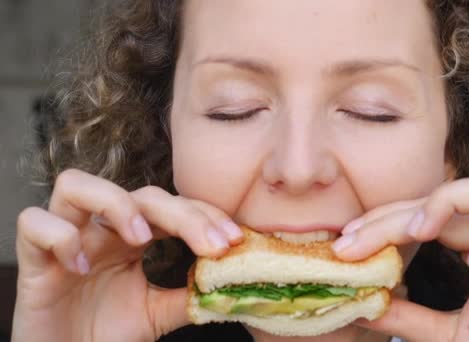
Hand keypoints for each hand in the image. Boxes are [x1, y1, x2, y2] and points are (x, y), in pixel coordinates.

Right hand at [12, 169, 242, 341]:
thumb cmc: (104, 334)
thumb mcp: (156, 313)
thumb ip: (187, 295)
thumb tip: (231, 283)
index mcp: (131, 237)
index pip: (171, 205)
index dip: (204, 215)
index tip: (234, 239)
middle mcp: (100, 230)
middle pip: (139, 193)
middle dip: (182, 214)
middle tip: (211, 245)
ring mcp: (66, 239)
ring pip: (75, 184)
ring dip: (116, 205)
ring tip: (142, 239)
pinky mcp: (31, 260)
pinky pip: (34, 223)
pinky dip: (60, 237)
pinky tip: (81, 266)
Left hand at [332, 174, 468, 341]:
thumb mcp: (446, 335)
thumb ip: (409, 317)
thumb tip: (363, 304)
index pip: (429, 214)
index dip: (386, 219)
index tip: (347, 239)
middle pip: (450, 197)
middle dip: (396, 213)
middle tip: (353, 239)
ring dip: (452, 201)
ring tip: (419, 233)